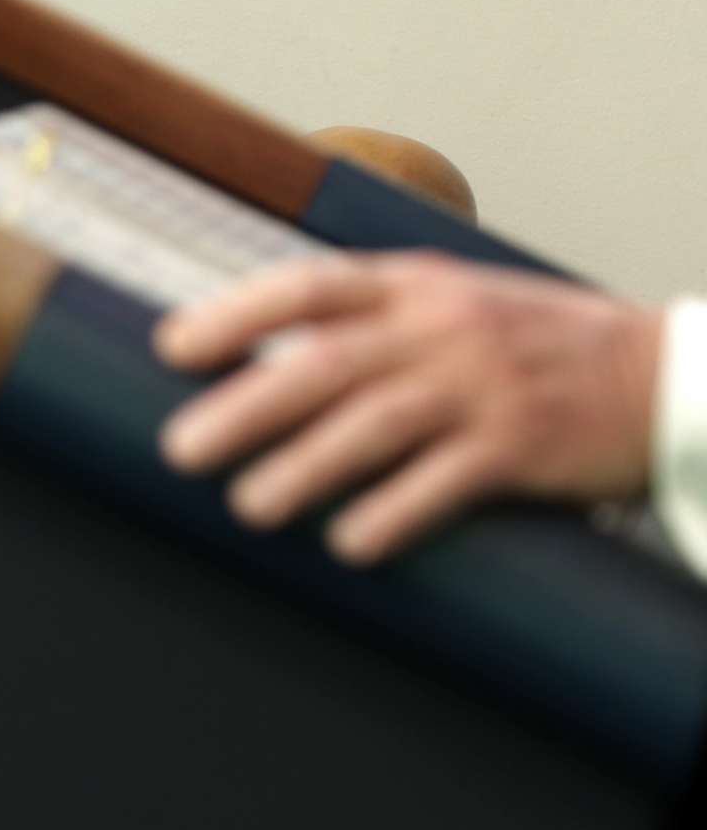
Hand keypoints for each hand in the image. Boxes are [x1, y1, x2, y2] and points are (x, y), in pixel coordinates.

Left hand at [155, 254, 662, 563]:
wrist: (662, 373)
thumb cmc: (532, 343)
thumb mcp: (450, 304)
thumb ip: (368, 321)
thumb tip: (254, 356)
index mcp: (414, 286)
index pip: (307, 288)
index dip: (234, 315)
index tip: (171, 348)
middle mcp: (442, 329)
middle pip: (324, 364)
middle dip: (244, 406)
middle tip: (179, 449)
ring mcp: (484, 386)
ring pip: (375, 425)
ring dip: (303, 468)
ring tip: (247, 506)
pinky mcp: (524, 444)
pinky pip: (446, 483)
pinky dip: (394, 513)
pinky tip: (349, 543)